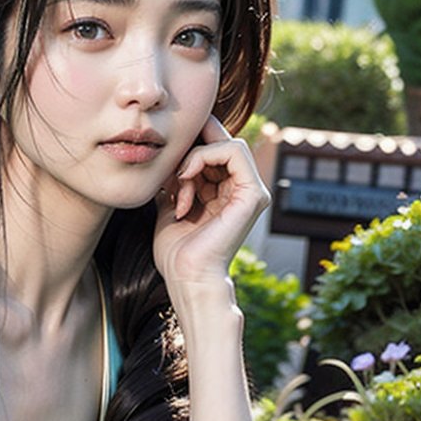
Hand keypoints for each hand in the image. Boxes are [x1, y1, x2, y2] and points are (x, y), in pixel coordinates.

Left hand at [153, 116, 268, 290]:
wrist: (186, 277)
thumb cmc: (177, 254)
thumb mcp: (171, 207)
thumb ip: (175, 183)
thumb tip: (167, 163)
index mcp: (226, 193)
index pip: (216, 150)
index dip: (193, 143)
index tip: (167, 157)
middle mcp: (242, 190)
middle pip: (223, 143)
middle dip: (192, 146)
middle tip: (172, 165)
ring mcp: (251, 192)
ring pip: (228, 144)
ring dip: (194, 157)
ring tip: (179, 181)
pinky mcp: (253, 194)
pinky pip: (233, 151)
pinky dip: (204, 157)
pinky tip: (186, 176)